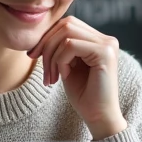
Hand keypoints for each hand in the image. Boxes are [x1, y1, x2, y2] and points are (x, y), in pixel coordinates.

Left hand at [28, 17, 127, 139]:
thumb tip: (42, 32)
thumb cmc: (83, 95)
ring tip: (51, 75)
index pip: (67, 24)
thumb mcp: (67, 65)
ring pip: (66, 33)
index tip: (34, 55)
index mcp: (98, 40)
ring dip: (51, 54)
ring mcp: (108, 45)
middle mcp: (106, 39)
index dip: (47, 36)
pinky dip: (60, 61)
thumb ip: (60, 47)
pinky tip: (63, 77)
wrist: (98, 117)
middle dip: (46, 42)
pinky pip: (70, 46)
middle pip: (66, 24)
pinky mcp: (105, 53)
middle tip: (35, 61)